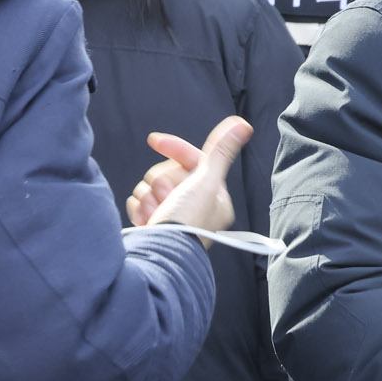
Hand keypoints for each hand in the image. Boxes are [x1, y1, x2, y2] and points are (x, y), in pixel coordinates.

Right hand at [126, 116, 253, 237]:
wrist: (160, 255)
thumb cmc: (187, 222)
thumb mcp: (206, 182)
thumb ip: (221, 152)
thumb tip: (242, 125)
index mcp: (214, 196)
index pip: (194, 160)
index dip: (175, 148)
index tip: (154, 141)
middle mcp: (195, 205)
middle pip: (168, 172)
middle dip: (161, 182)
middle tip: (166, 196)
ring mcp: (173, 215)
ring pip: (150, 186)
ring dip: (149, 197)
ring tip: (157, 212)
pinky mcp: (154, 223)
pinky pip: (139, 202)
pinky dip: (140, 209)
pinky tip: (147, 220)